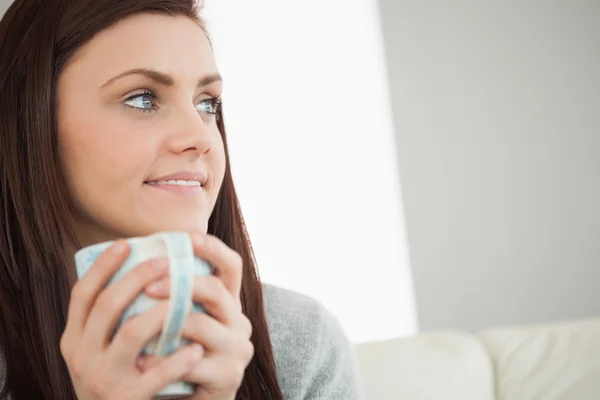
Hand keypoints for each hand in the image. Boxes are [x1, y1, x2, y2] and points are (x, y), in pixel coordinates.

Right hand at [60, 241, 203, 399]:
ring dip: (162, 310)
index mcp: (74, 340)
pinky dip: (177, 359)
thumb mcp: (98, 352)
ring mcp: (102, 380)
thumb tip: (135, 271)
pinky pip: (155, 374)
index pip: (82, 295)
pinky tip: (195, 348)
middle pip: (107, 306)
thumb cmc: (115, 380)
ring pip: (132, 332)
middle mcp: (81, 358)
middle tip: (165, 260)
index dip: (102, 267)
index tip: (124, 243)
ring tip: (185, 296)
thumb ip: (108, 321)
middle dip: (137, 277)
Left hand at [141, 233, 253, 399]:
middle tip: (148, 287)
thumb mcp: (179, 321)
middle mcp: (239, 322)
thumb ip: (172, 296)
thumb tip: (136, 257)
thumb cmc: (178, 356)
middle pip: (215, 290)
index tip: (187, 237)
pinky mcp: (227, 378)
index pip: (231, 266)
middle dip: (179, 284)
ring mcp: (237, 350)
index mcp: (228, 303)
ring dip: (164, 323)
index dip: (213, 248)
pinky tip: (140, 361)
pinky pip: (190, 363)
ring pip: (201, 325)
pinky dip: (161, 361)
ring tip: (132, 326)